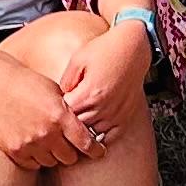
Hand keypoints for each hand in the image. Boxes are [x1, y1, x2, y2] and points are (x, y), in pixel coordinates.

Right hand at [0, 51, 94, 169]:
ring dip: (52, 154)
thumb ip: (68, 110)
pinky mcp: (14, 151)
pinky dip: (35, 157)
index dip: (96, 150)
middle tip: (68, 143)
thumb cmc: (21, 80)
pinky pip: (33, 165)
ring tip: (46, 140)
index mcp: (60, 115)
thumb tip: (84, 126)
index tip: (98, 152)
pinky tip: (32, 142)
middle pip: (70, 158)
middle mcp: (46, 133)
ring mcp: (29, 144)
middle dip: (72, 151)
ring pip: (51, 162)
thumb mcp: (52, 89)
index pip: (87, 143)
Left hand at [51, 12, 152, 149]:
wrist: (133, 47)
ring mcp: (116, 114)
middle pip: (78, 128)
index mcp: (89, 94)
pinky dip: (100, 138)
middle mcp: (103, 107)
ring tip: (74, 128)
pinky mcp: (125, 117)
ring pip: (93, 136)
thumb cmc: (105, 50)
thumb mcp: (78, 59)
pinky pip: (111, 137)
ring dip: (83, 132)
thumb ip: (66, 81)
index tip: (53, 108)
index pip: (65, 115)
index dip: (57, 112)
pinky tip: (92, 133)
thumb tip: (60, 98)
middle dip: (68, 125)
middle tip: (60, 120)